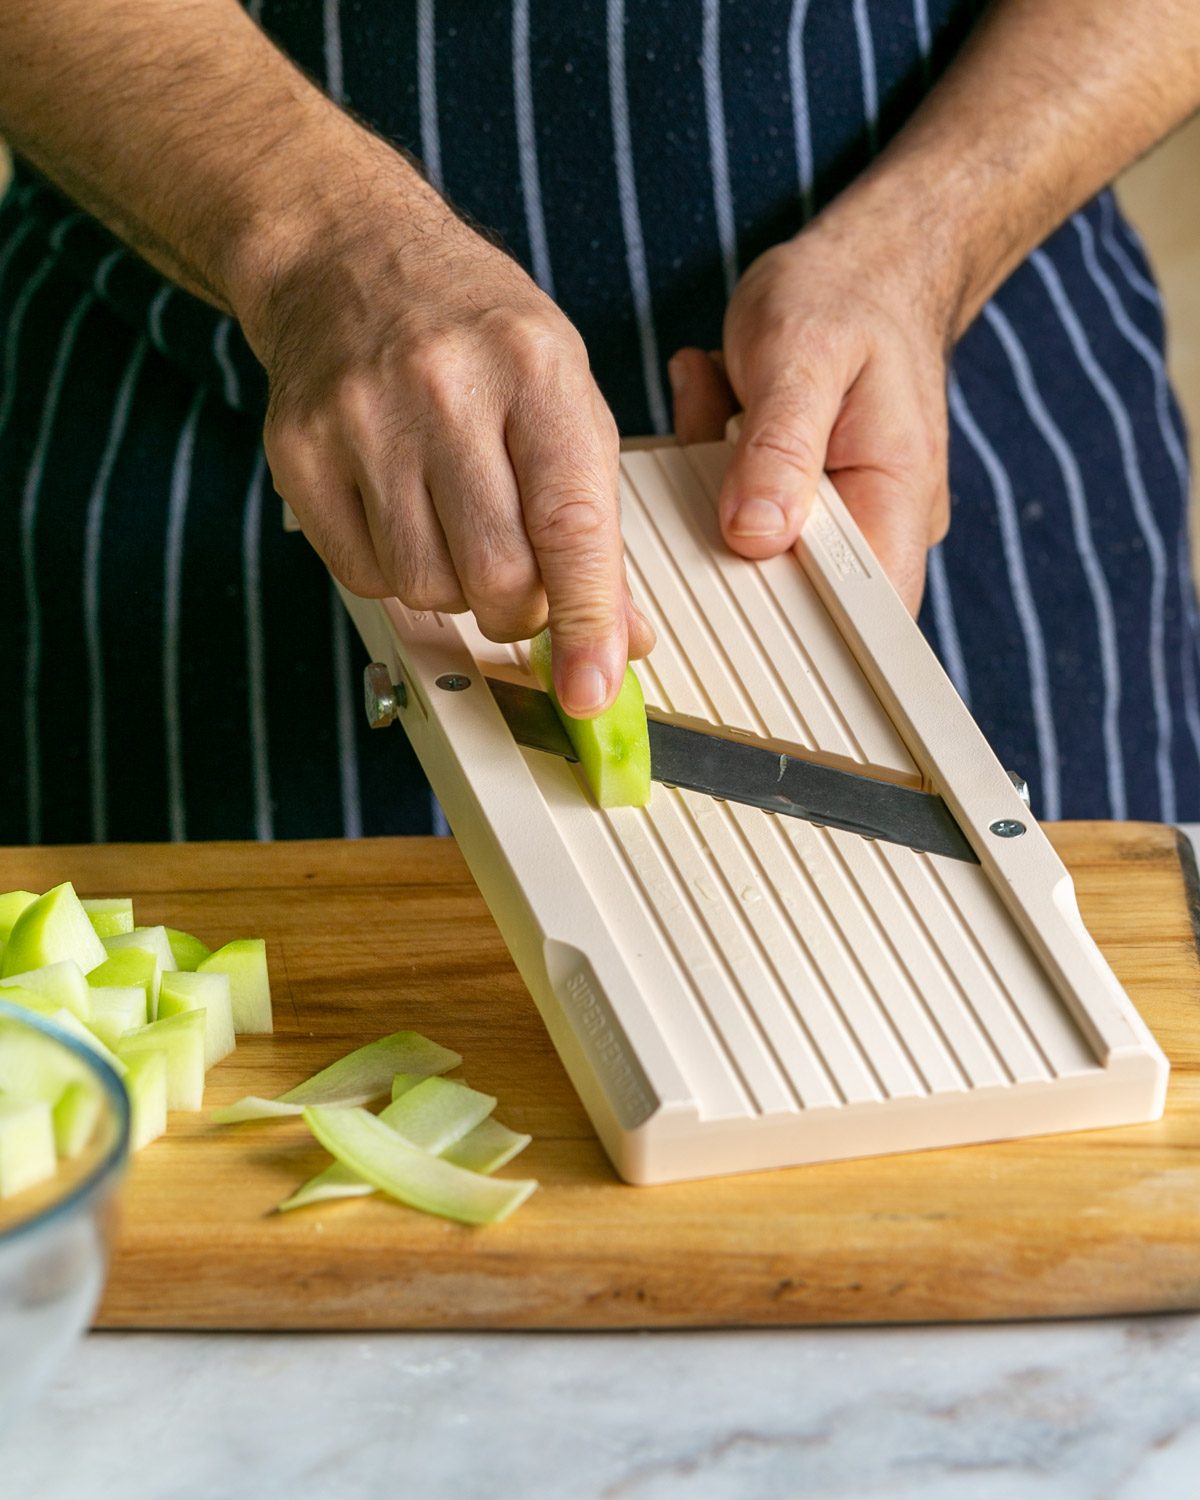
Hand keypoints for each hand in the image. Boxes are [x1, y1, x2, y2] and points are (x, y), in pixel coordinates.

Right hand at [238, 148, 652, 717]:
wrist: (348, 257)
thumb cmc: (475, 333)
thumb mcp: (563, 396)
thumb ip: (594, 521)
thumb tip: (624, 639)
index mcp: (533, 369)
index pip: (569, 522)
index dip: (586, 619)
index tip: (592, 686)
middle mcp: (443, 388)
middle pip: (494, 574)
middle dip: (520, 612)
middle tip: (522, 587)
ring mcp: (361, 419)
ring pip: (426, 589)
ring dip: (457, 593)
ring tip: (459, 532)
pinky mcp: (299, 450)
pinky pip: (364, 576)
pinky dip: (397, 577)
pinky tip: (406, 520)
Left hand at [669, 199, 954, 612]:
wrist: (863, 267)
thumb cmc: (847, 299)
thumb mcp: (804, 356)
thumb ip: (780, 448)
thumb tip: (754, 534)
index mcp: (896, 507)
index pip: (864, 623)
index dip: (799, 637)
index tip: (737, 595)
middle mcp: (871, 530)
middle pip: (788, 596)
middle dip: (728, 525)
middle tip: (725, 431)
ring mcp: (830, 522)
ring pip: (747, 550)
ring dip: (714, 478)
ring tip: (730, 396)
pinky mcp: (792, 505)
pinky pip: (735, 512)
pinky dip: (712, 458)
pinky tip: (724, 399)